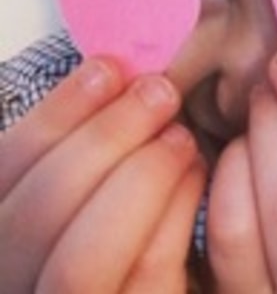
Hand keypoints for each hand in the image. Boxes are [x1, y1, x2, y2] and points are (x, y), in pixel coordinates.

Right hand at [0, 58, 205, 292]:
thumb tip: (115, 74)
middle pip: (35, 217)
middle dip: (104, 139)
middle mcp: (18, 282)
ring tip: (180, 135)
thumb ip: (89, 149)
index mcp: (7, 240)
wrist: (180, 287)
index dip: (54, 116)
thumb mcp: (95, 185)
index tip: (108, 67)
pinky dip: (175, 211)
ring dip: (140, 176)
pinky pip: (147, 274)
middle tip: (160, 93)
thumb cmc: (136, 225)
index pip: (4, 176)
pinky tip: (196, 172)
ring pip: (79, 260)